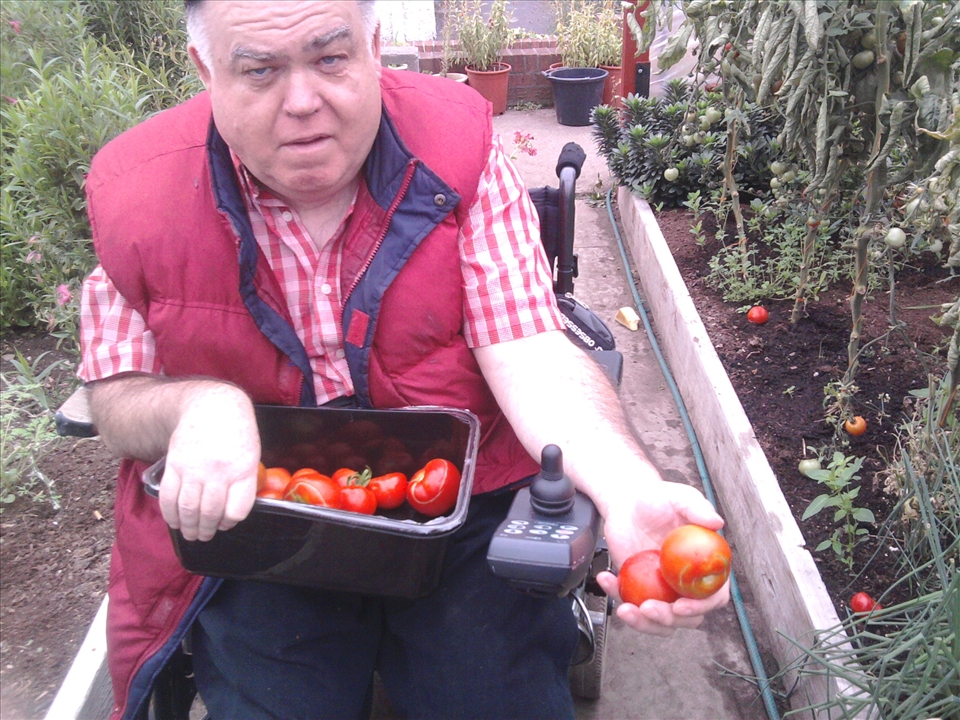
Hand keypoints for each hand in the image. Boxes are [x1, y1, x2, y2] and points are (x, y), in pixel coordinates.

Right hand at [158, 383, 259, 540]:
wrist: (212, 405)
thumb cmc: (236, 431)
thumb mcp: (251, 454)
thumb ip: (243, 482)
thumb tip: (231, 511)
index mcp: (242, 469)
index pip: (237, 510)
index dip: (230, 522)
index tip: (225, 524)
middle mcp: (218, 471)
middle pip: (211, 513)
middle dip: (207, 530)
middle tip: (204, 536)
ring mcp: (194, 468)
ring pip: (189, 508)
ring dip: (188, 527)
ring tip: (191, 534)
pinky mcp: (175, 465)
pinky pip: (170, 496)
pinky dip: (170, 513)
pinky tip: (174, 520)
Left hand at [596, 479, 729, 635]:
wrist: (627, 501)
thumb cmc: (658, 499)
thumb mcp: (678, 496)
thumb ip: (697, 507)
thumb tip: (717, 522)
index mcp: (705, 567)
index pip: (714, 596)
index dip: (700, 607)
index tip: (679, 606)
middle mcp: (686, 583)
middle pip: (685, 617)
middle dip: (666, 620)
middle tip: (646, 608)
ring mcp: (662, 589)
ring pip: (658, 620)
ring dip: (642, 623)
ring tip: (624, 608)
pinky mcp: (638, 588)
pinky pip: (630, 602)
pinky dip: (617, 596)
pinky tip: (606, 579)